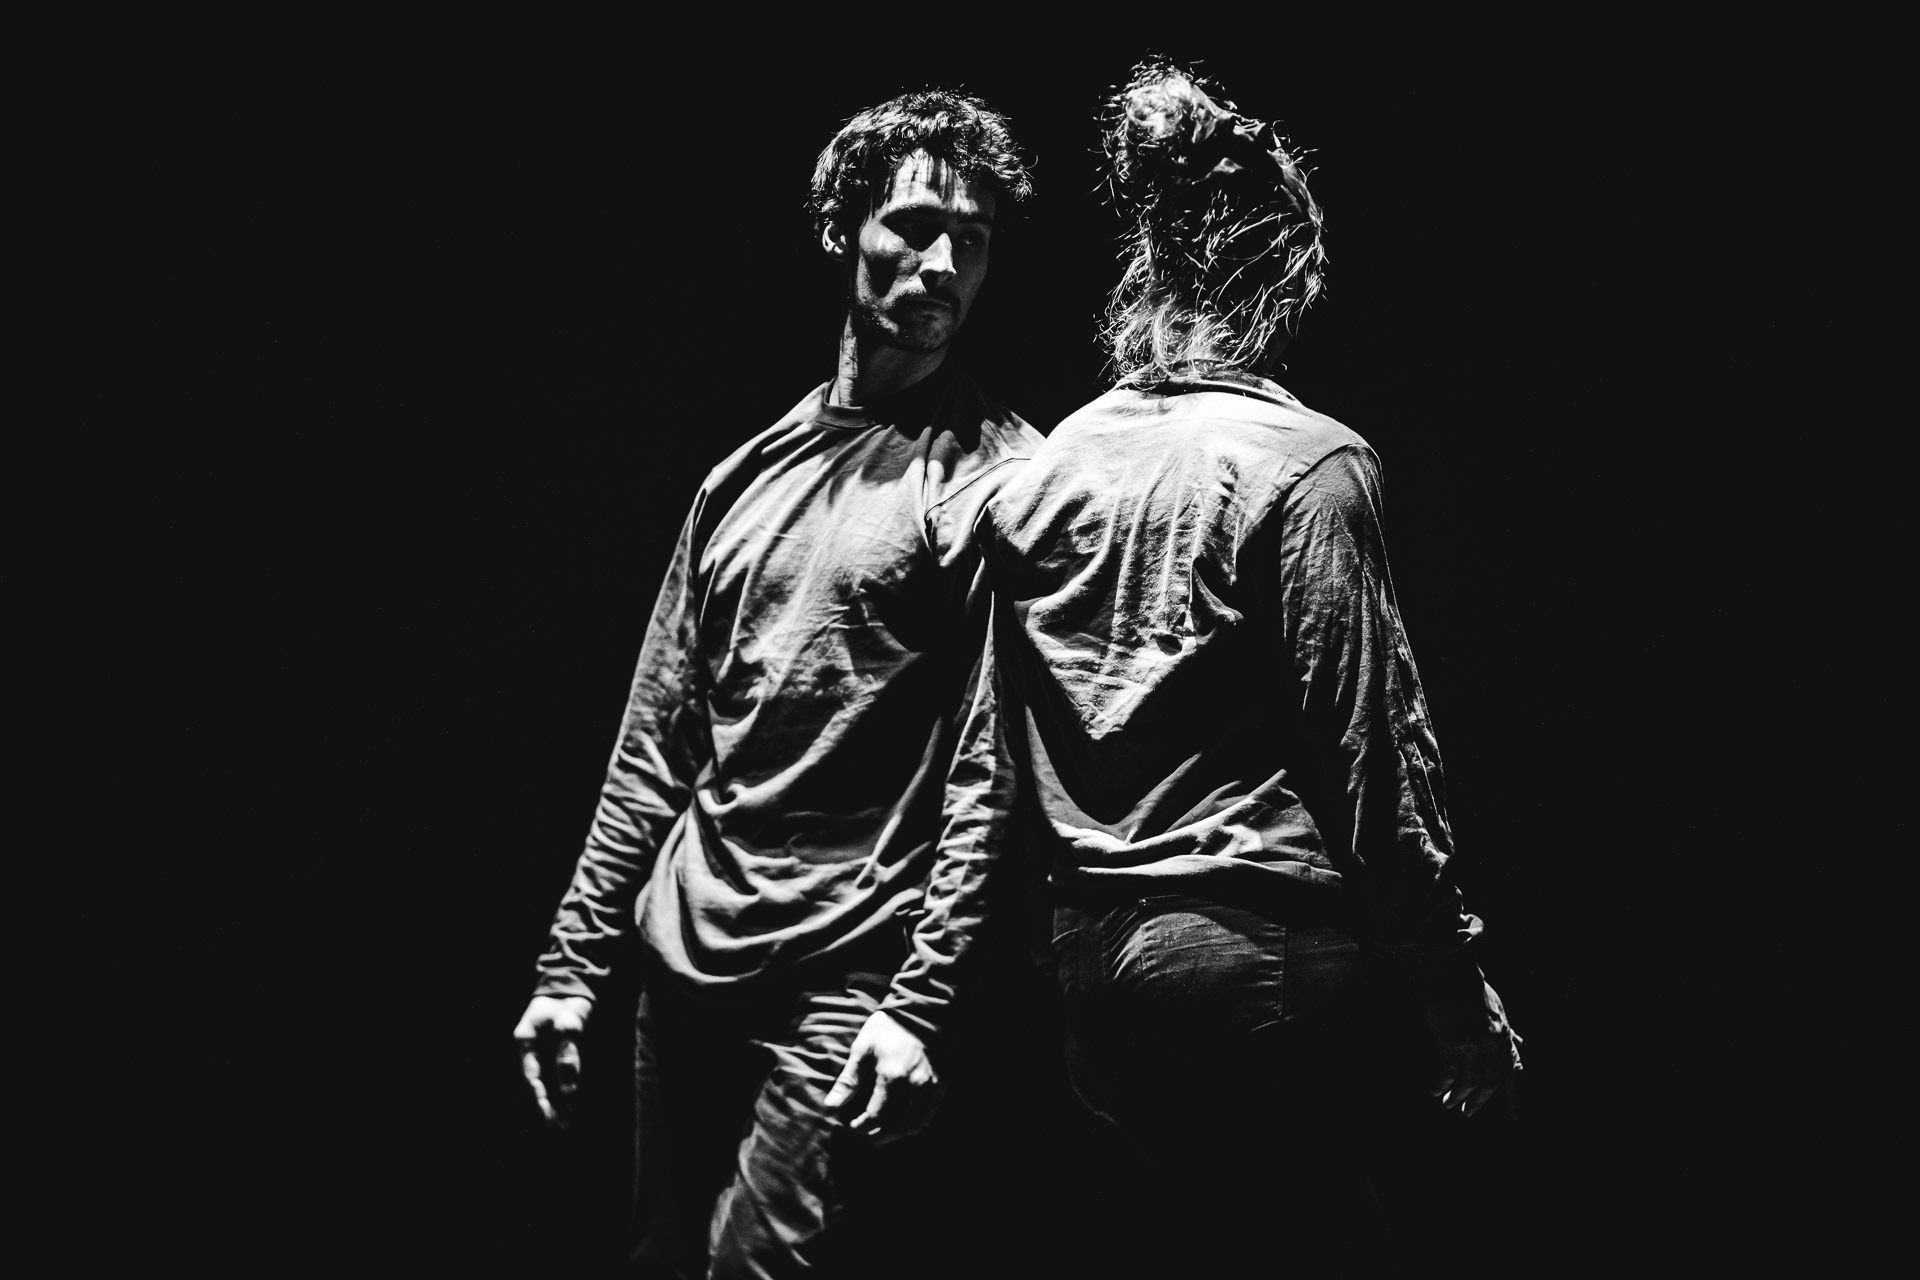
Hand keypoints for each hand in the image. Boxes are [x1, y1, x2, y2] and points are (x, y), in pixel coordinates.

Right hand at [513, 995, 592, 1126]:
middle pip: (537, 1082)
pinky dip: (563, 1089)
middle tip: (557, 1125)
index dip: (539, 1096)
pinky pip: (557, 1075)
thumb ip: (568, 1053)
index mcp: (525, 1040)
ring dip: (556, 1100)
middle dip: (547, 1104)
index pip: (531, 1074)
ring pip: (547, 1081)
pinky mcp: (555, 1053)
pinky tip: (570, 1103)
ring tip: (564, 1121)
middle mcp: (531, 1049)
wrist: (570, 988)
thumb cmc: (566, 1003)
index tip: (547, 1112)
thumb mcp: (568, 1024)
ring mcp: (542, 1051)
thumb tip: (570, 1086)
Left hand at [822, 1010, 944, 1144]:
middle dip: (878, 1136)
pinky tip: (902, 1121)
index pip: (876, 1116)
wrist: (919, 1013)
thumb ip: (848, 1080)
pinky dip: (915, 1124)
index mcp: (891, 1075)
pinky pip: (929, 1116)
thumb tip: (831, 1106)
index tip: (851, 1126)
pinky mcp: (941, 1085)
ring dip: (897, 1133)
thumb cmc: (886, 1029)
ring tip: (882, 1130)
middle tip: (865, 1134)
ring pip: (915, 1125)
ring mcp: (930, 1086)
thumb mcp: (862, 1049)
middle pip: (896, 1127)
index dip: (861, 1127)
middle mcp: (914, 1084)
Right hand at [1421, 977, 1521, 1118]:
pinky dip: (1441, 1084)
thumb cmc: (1469, 986)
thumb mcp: (1497, 1008)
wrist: (1449, 968)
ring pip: (1469, 1081)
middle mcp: (1493, 1042)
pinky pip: (1448, 1072)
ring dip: (1458, 1096)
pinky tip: (1434, 1090)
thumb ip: (1507, 1029)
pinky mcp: (1452, 1041)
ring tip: (1447, 1104)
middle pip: (1491, 1082)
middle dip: (1479, 1100)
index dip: (1515, 1096)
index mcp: (1504, 1034)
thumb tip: (1520, 1041)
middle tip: (1468, 1113)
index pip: (1515, 1070)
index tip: (1515, 1116)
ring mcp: (1473, 1043)